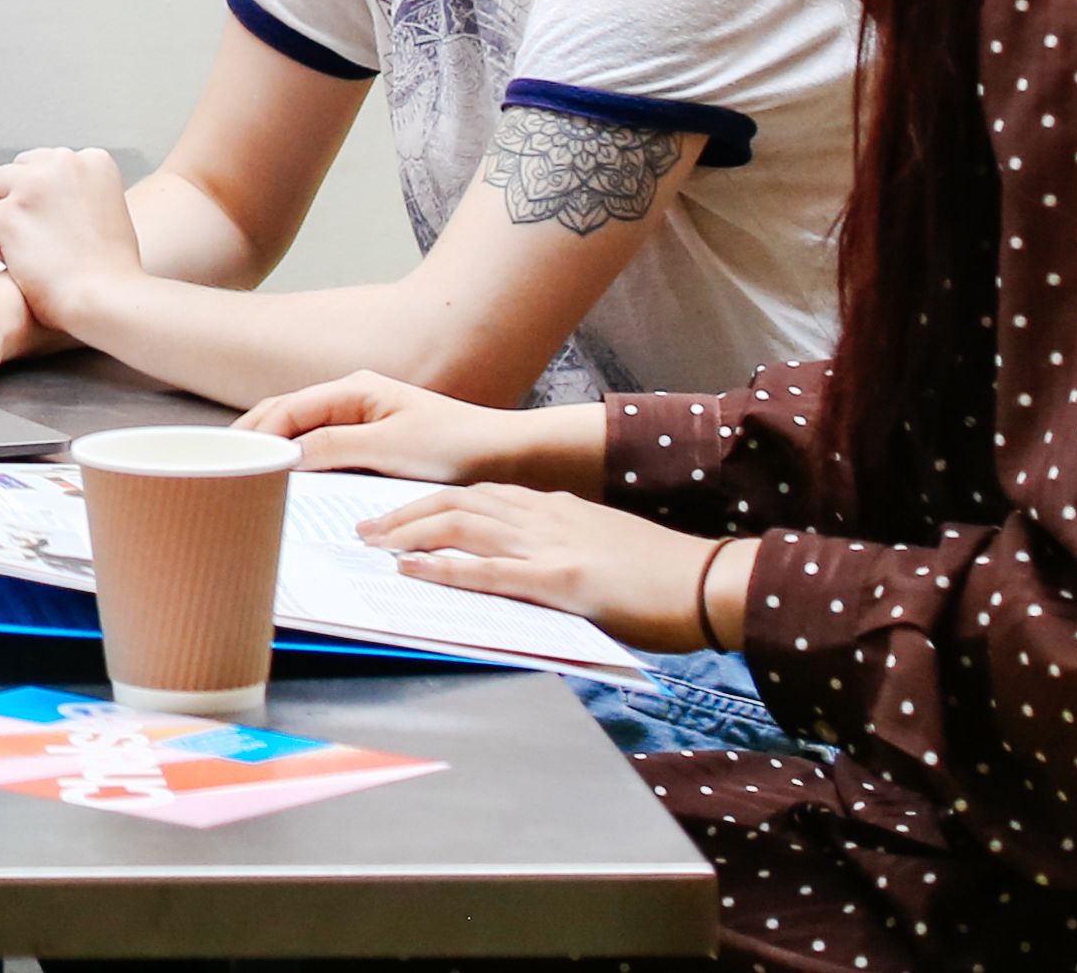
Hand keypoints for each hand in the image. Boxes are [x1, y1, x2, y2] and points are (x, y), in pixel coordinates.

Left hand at [0, 145, 143, 330]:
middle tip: (36, 236)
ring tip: (25, 248)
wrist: (107, 299)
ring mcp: (33, 186)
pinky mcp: (9, 213)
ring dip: (3, 215)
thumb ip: (81, 192)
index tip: (54, 222)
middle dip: (20, 199)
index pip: (47, 163)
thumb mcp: (110, 210)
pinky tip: (17, 262)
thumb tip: (51, 195)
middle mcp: (64, 163)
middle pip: (18, 169)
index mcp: (94, 161)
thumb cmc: (111, 270)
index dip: (45, 196)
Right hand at [236, 368, 590, 491]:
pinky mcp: (374, 441)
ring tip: (241, 472)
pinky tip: (287, 479)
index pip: (285, 409)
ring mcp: (363, 418)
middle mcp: (353, 397)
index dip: (253, 431)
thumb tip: (282, 454)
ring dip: (273, 447)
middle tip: (216, 464)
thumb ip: (333, 447)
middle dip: (252, 435)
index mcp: (353, 390)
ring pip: (302, 430)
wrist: (506, 455)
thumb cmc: (455, 447)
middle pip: (286, 414)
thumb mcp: (390, 449)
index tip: (224, 456)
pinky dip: (298, 459)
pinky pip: (323, 446)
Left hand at [341, 482, 729, 655]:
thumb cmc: (662, 576)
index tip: (392, 512)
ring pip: (462, 526)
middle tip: (363, 527)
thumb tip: (518, 569)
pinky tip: (412, 573)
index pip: (474, 495)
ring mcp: (551, 545)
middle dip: (402, 513)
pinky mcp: (563, 579)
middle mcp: (544, 516)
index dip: (426, 501)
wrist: (713, 580)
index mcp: (553, 508)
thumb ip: (558, 550)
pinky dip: (444, 570)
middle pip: (455, 501)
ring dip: (408, 534)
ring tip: (371, 545)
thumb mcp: (601, 549)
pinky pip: (490, 572)